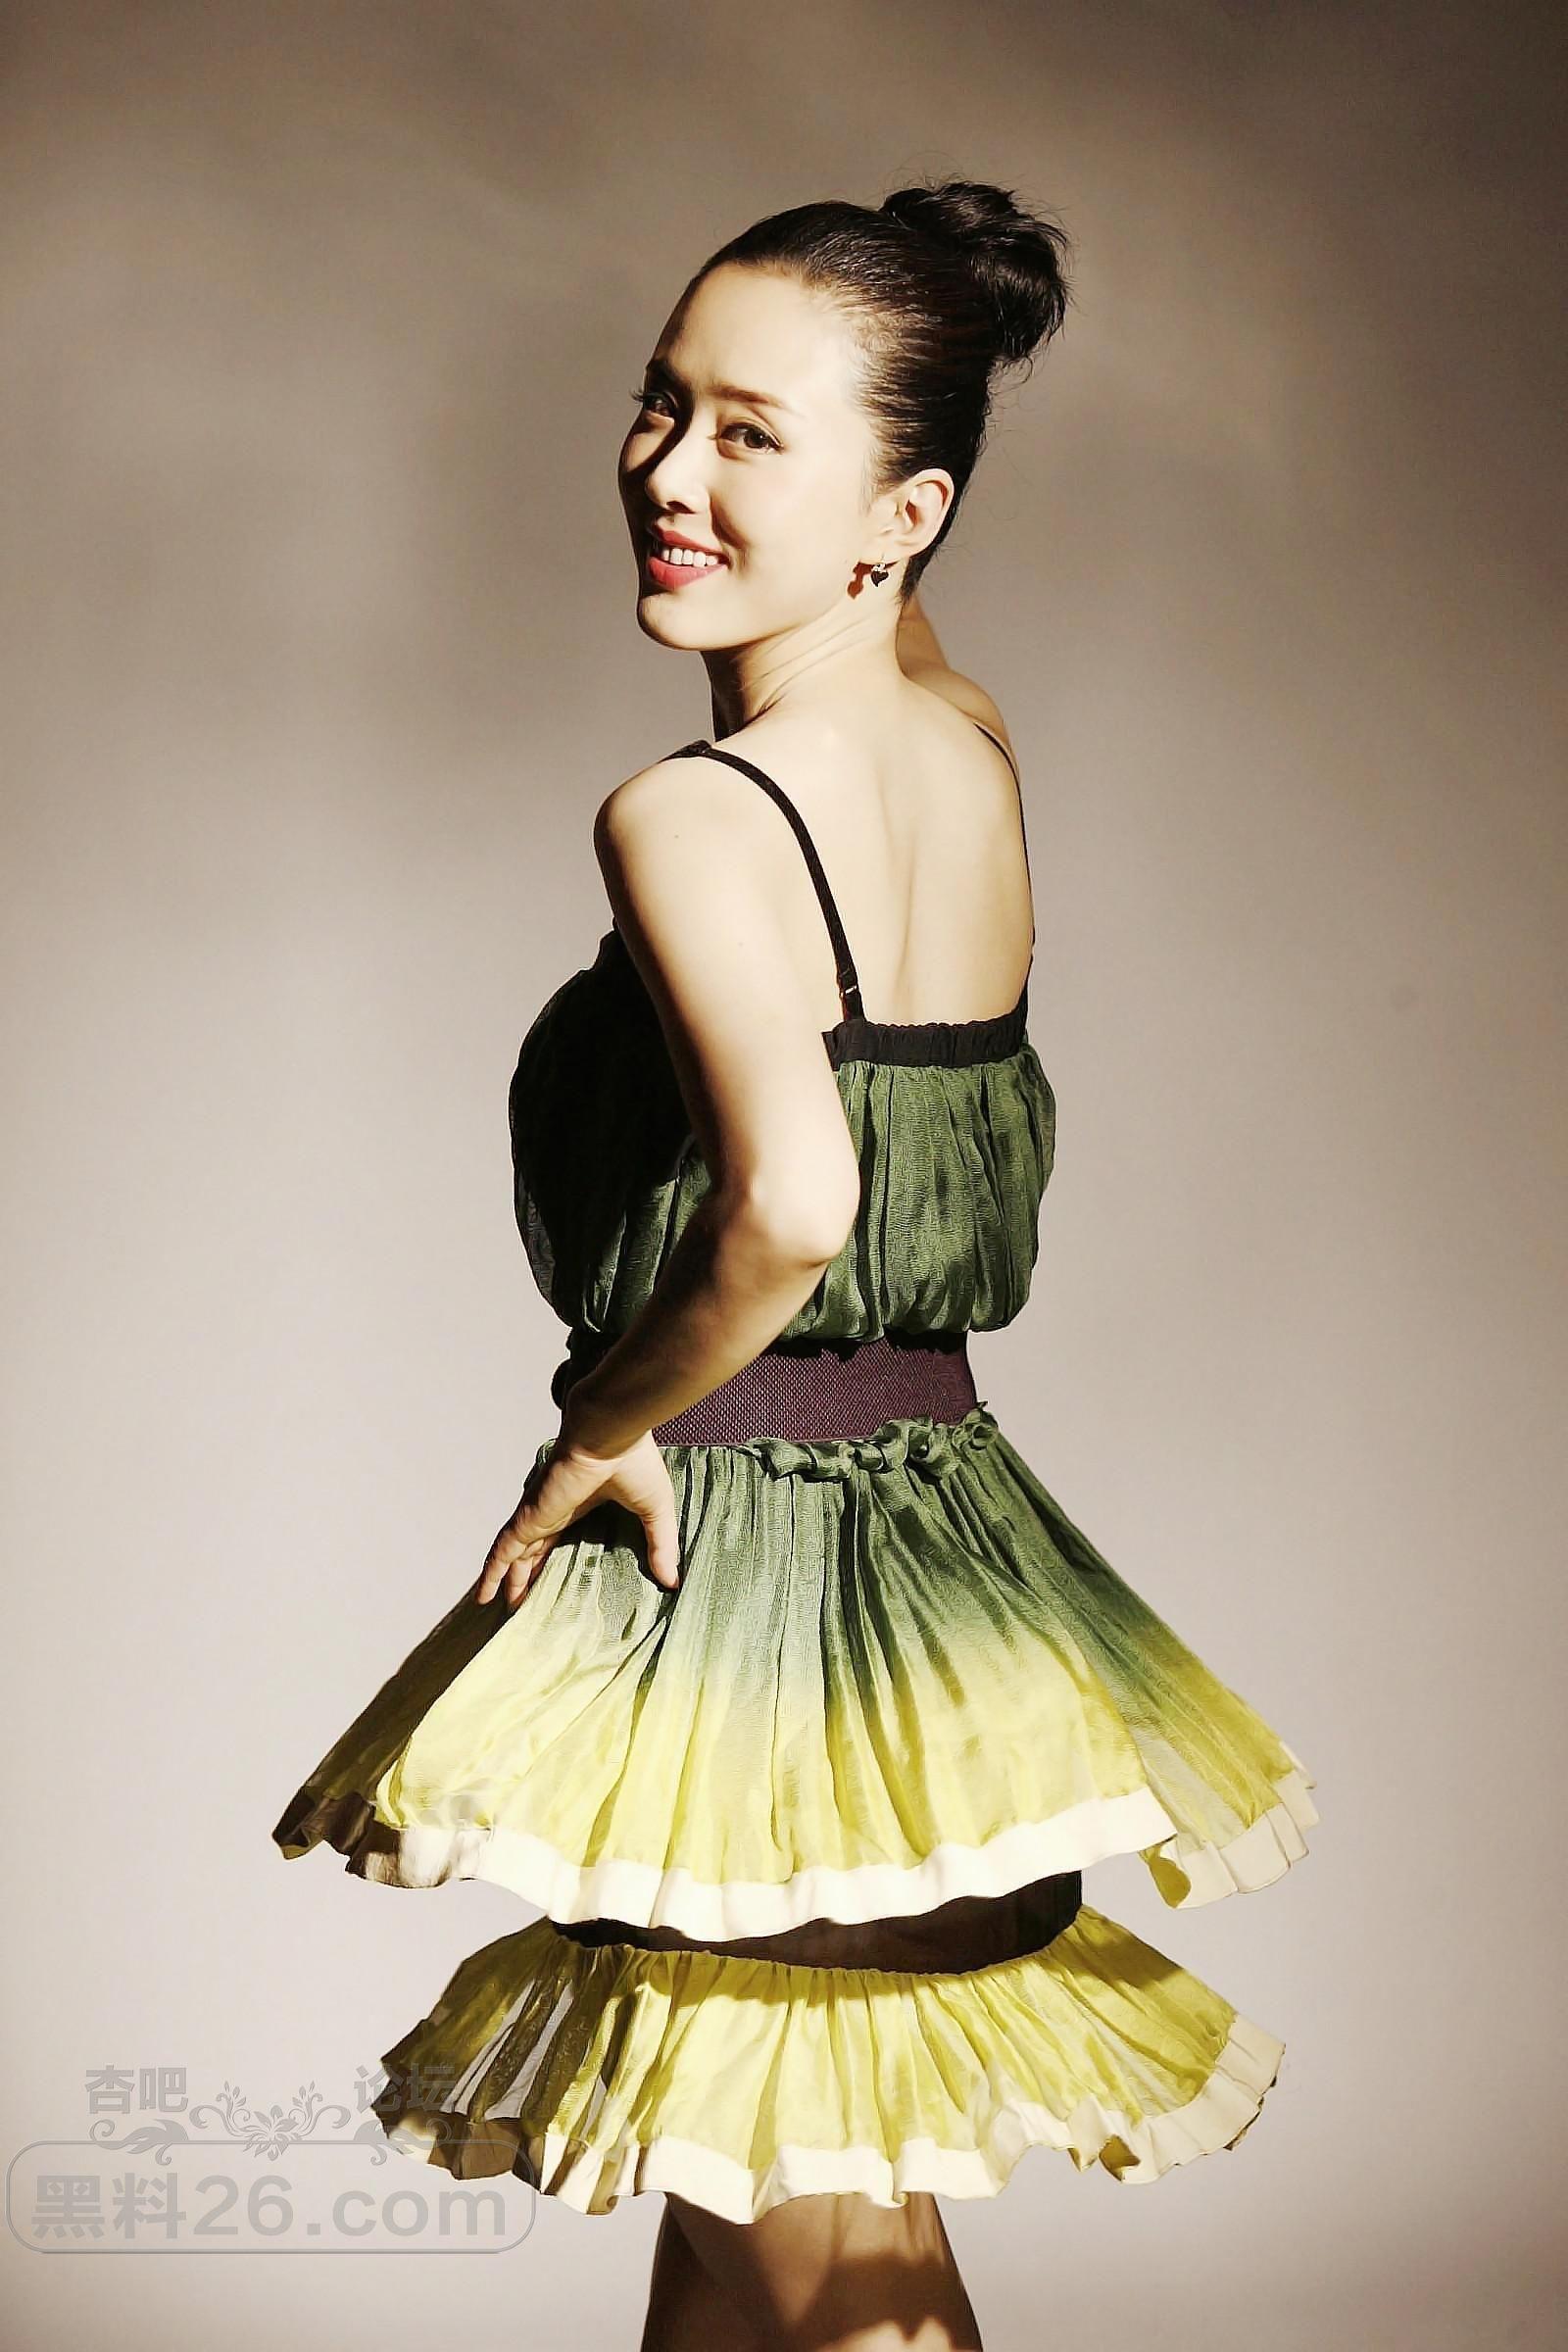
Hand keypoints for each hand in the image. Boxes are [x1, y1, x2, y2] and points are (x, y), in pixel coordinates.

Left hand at [475, 1426, 681, 1607]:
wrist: (610, 1432)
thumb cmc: (635, 1462)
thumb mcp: (654, 1512)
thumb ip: (660, 1546)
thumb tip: (672, 1581)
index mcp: (583, 1504)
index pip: (562, 1537)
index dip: (555, 1556)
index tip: (552, 1578)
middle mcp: (556, 1510)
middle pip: (534, 1549)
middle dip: (526, 1573)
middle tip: (521, 1600)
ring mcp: (539, 1514)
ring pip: (514, 1554)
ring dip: (505, 1578)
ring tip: (496, 1604)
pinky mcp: (528, 1518)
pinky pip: (503, 1551)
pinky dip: (491, 1572)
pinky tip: (482, 1594)